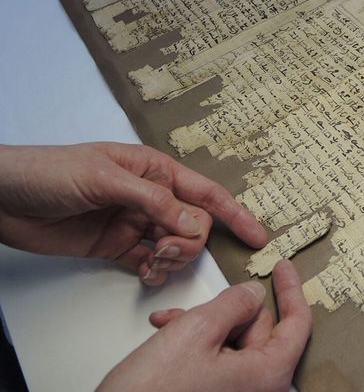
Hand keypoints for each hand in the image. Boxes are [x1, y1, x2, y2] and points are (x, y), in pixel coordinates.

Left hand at [0, 142, 267, 284]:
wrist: (5, 197)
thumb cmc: (51, 171)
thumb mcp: (106, 179)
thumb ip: (154, 202)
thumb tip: (195, 225)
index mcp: (156, 172)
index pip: (206, 193)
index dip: (235, 214)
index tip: (257, 236)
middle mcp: (152, 198)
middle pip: (195, 225)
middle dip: (188, 242)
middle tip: (164, 249)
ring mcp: (136, 224)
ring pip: (176, 247)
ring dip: (172, 260)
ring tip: (151, 262)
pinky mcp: (118, 247)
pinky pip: (152, 264)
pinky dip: (155, 273)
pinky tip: (145, 273)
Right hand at [98, 260, 311, 391]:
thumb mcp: (198, 330)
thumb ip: (235, 303)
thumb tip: (253, 292)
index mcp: (268, 375)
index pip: (297, 324)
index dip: (291, 290)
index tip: (283, 268)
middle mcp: (259, 390)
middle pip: (260, 329)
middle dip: (228, 311)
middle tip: (198, 309)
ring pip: (233, 340)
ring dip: (205, 324)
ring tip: (173, 325)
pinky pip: (218, 358)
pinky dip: (196, 341)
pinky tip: (168, 334)